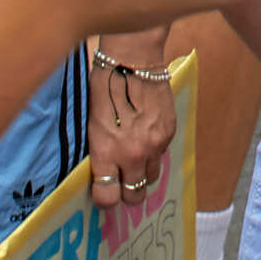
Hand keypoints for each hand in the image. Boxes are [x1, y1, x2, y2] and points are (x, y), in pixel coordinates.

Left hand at [86, 35, 175, 209]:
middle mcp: (133, 154)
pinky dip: (154, 151)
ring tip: (134, 159)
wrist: (132, 60)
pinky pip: (162, 154)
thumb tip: (101, 169)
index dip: (104, 199)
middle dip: (127, 194)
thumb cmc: (102, 86)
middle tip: (121, 184)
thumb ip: (98, 151)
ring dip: (142, 173)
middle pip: (135, 196)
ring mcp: (155, 144)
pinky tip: (145, 134)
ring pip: (151, 177)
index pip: (107, 197)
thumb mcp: (91, 124)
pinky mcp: (169, 131)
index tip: (102, 193)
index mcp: (107, 152)